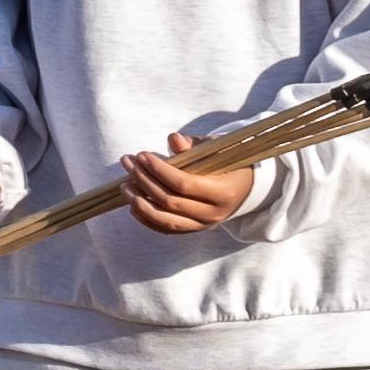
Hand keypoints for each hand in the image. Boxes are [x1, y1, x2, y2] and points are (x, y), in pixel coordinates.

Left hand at [118, 135, 251, 234]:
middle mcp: (214, 214)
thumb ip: (195, 146)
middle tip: (128, 162)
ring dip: (140, 203)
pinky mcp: (194, 230)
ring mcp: (204, 225)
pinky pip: (167, 230)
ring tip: (125, 186)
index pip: (184, 184)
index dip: (160, 170)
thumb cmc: (227, 162)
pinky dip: (147, 220)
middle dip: (145, 180)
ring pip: (166, 220)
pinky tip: (133, 205)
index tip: (142, 155)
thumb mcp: (217, 150)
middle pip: (171, 201)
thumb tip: (173, 139)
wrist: (245, 187)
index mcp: (223, 192)